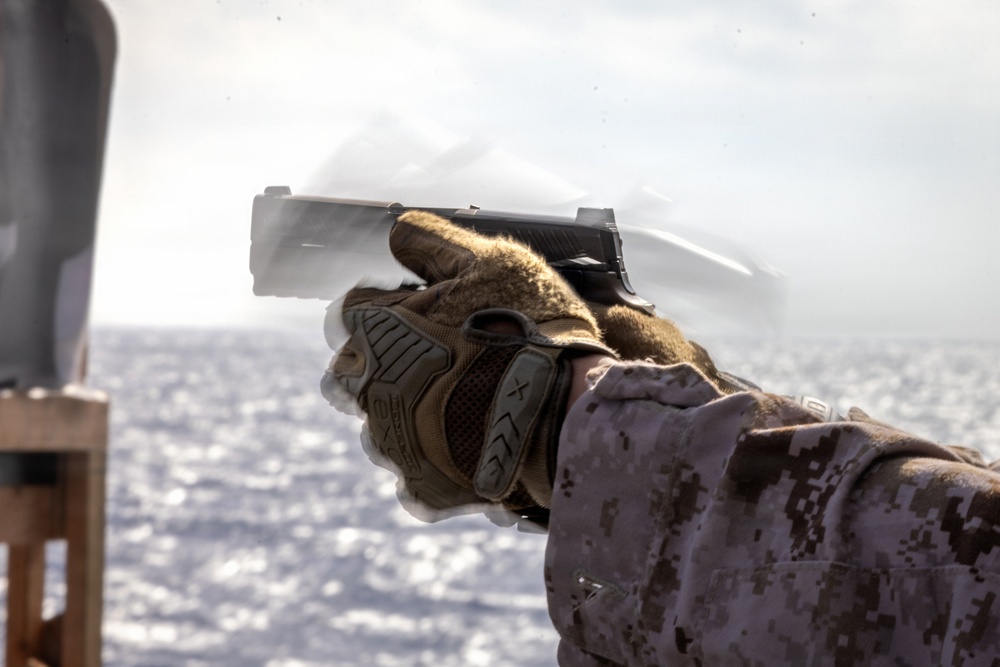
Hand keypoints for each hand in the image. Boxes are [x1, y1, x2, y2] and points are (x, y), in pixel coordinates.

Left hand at [323, 211, 612, 524]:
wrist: (564, 416)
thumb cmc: (529, 329)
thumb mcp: (488, 260)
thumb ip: (432, 242)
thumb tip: (396, 233)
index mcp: (375, 328)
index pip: (352, 310)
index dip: (390, 308)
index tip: (426, 316)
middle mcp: (367, 387)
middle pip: (354, 370)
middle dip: (390, 364)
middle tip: (444, 361)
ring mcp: (390, 441)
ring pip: (381, 423)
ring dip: (410, 413)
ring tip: (465, 404)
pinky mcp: (420, 485)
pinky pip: (414, 472)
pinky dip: (438, 459)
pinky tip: (473, 441)